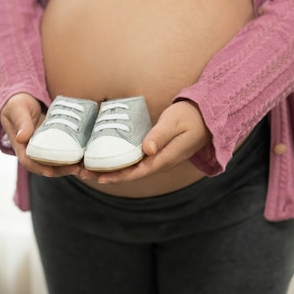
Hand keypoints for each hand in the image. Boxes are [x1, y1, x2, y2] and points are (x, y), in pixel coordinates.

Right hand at [0, 93, 82, 177]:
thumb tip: (22, 138)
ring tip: (85, 167)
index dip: (39, 168)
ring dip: (72, 166)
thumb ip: (21, 122)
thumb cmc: (18, 105)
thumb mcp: (17, 110)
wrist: (26, 100)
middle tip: (76, 169)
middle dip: (62, 170)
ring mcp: (47, 148)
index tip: (50, 171)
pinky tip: (88, 155)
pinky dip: (76, 155)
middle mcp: (35, 151)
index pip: (29, 162)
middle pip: (47, 166)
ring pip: (59, 162)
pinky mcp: (57, 142)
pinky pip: (66, 151)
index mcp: (22, 146)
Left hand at [80, 100, 210, 183]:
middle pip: (132, 173)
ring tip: (91, 168)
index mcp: (165, 158)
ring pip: (134, 169)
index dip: (118, 175)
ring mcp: (161, 159)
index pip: (138, 172)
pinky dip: (122, 162)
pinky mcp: (159, 153)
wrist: (208, 117)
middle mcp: (162, 162)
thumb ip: (160, 135)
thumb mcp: (174, 122)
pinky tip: (110, 159)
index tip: (100, 177)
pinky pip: (138, 162)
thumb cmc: (191, 116)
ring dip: (113, 170)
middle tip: (85, 173)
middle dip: (109, 174)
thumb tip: (146, 150)